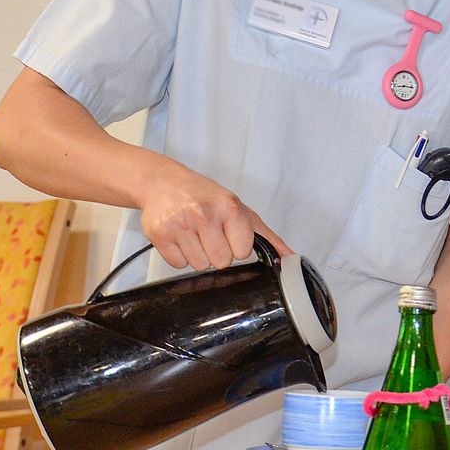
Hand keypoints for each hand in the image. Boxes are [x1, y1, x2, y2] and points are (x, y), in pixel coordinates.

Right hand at [139, 164, 291, 270]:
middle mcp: (204, 214)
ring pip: (199, 266)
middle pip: (221, 262)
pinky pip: (178, 265)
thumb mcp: (241, 210)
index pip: (242, 251)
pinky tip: (180, 238)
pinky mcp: (159, 235)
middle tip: (210, 235)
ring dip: (199, 255)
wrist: (164, 183)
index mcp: (229, 207)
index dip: (237, 246)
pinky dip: (180, 256)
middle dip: (218, 252)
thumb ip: (267, 237)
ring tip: (195, 235)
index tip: (229, 234)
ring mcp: (179, 224)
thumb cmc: (206, 197)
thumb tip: (290, 258)